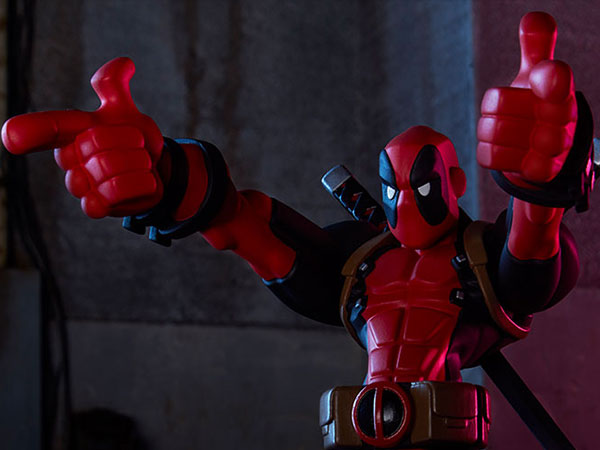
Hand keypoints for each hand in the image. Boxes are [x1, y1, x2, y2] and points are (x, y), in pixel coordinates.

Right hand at [1, 57, 163, 217]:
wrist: (153, 172)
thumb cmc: (131, 140)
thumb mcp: (123, 111)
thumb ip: (114, 87)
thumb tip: (124, 63)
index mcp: (68, 134)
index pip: (47, 128)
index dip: (29, 131)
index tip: (13, 137)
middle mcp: (68, 161)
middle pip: (97, 144)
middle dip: (129, 141)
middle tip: (135, 146)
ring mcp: (79, 187)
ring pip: (110, 168)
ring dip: (138, 162)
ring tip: (140, 163)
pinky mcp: (95, 208)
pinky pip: (116, 192)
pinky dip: (140, 183)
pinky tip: (143, 181)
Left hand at [477, 12, 576, 184]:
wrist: (547, 150)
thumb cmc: (538, 104)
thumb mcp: (538, 75)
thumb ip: (537, 45)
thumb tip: (533, 17)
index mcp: (560, 91)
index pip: (555, 78)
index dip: (548, 77)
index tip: (542, 75)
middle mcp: (562, 118)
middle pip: (501, 105)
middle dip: (492, 108)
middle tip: (502, 111)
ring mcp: (553, 147)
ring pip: (494, 132)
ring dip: (487, 130)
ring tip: (499, 129)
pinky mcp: (539, 171)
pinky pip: (493, 157)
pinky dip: (489, 151)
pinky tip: (499, 147)